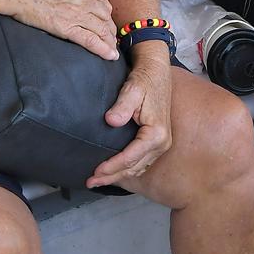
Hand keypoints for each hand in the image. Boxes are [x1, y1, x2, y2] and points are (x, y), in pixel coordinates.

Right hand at [1, 0, 117, 59]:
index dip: (105, 11)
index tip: (105, 18)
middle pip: (105, 14)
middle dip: (109, 26)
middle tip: (111, 35)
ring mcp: (77, 10)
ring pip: (101, 28)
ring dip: (109, 39)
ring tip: (112, 47)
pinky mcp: (66, 26)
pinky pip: (91, 40)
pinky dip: (103, 49)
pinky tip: (110, 55)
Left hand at [87, 44, 171, 187]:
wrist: (156, 71)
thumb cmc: (145, 80)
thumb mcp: (132, 90)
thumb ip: (122, 106)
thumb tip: (111, 121)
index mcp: (157, 133)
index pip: (130, 157)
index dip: (112, 167)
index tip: (95, 172)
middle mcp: (162, 143)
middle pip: (134, 168)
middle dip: (112, 176)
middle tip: (90, 182)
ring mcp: (162, 144)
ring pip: (138, 168)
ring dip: (118, 176)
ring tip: (98, 180)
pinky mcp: (157, 142)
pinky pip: (141, 162)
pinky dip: (127, 169)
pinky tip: (114, 172)